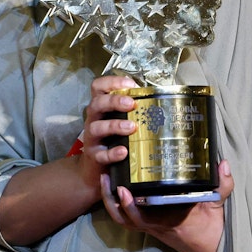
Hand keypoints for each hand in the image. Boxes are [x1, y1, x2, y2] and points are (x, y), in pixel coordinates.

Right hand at [77, 75, 138, 191]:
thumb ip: (133, 110)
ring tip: (131, 127)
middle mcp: (94, 119)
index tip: (130, 84)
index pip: (98, 87)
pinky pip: (101, 154)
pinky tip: (123, 152)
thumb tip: (158, 100)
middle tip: (132, 104)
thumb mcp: (121, 120)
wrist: (96, 169)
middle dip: (114, 101)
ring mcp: (92, 138)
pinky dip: (112, 153)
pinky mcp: (95, 156)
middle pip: (97, 103)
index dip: (112, 82)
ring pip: (96, 127)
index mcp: (101, 107)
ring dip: (114, 125)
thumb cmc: (114, 138)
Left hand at [100, 160, 234, 251]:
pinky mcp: (151, 224)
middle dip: (112, 200)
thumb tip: (223, 164)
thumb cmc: (212, 227)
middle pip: (125, 218)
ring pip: (124, 219)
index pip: (143, 216)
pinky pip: (130, 218)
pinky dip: (120, 206)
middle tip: (106, 176)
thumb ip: (222, 185)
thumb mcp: (218, 204)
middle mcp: (156, 226)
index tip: (123, 189)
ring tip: (105, 179)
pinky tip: (116, 187)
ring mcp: (152, 226)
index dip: (130, 205)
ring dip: (111, 203)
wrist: (212, 247)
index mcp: (168, 221)